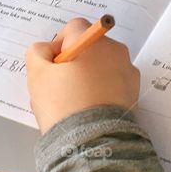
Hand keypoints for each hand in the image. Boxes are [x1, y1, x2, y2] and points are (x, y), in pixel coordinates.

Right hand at [25, 18, 139, 132]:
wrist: (93, 142)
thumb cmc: (64, 106)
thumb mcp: (37, 74)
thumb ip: (37, 52)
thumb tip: (46, 49)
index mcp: (93, 42)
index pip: (73, 28)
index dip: (58, 44)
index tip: (52, 65)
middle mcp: (115, 51)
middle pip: (89, 48)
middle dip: (73, 62)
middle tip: (58, 86)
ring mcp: (127, 72)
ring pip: (101, 66)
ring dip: (86, 77)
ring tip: (72, 102)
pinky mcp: (133, 93)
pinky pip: (112, 84)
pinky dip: (100, 91)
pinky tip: (86, 109)